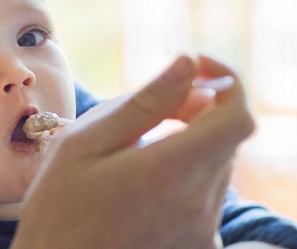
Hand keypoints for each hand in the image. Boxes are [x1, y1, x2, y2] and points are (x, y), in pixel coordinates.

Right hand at [12, 54, 254, 248]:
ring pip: (216, 166)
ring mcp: (201, 232)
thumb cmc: (58, 208)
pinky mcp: (198, 247)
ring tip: (134, 154)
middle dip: (198, 111)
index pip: (238, 118)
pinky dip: (184, 178)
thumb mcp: (84, 143)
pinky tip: (140, 188)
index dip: (228, 83)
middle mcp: (198, 205)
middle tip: (149, 109)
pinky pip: (206, 198)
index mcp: (170, 172)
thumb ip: (144, 102)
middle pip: (225, 138)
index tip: (198, 68)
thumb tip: (188, 65)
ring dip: (189, 145)